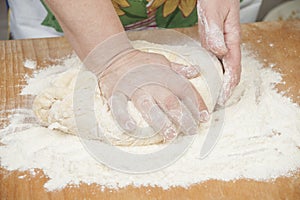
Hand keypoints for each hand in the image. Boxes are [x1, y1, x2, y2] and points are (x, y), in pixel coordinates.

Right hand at [84, 33, 208, 140]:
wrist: (114, 56)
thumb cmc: (141, 62)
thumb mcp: (162, 61)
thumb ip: (179, 69)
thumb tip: (196, 72)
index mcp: (164, 75)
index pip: (184, 89)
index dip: (197, 103)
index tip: (205, 117)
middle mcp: (151, 82)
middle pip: (169, 101)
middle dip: (183, 117)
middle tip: (191, 131)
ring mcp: (133, 89)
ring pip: (149, 106)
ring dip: (160, 121)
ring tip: (170, 135)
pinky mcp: (116, 94)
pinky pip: (119, 107)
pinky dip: (124, 117)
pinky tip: (132, 128)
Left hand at [197, 0, 240, 104]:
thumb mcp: (214, 14)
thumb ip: (216, 33)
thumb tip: (220, 53)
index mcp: (232, 40)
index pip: (233, 67)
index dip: (229, 84)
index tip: (223, 97)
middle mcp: (228, 44)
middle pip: (231, 71)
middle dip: (226, 88)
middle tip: (217, 103)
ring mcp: (220, 44)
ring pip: (223, 68)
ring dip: (220, 83)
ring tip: (212, 97)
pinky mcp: (213, 42)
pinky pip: (216, 61)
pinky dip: (213, 73)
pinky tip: (207, 79)